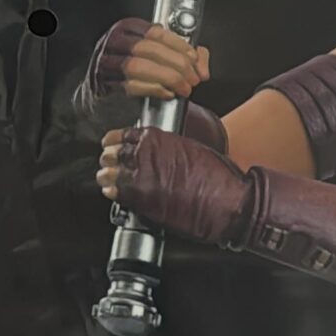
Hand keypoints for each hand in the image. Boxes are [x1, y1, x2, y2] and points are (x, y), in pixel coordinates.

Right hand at [90, 18, 210, 103]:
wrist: (101, 96)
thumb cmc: (132, 71)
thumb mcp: (157, 55)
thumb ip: (182, 54)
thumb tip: (202, 66)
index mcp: (127, 29)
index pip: (156, 32)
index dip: (179, 45)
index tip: (194, 58)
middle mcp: (113, 42)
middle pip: (149, 49)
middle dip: (176, 64)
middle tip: (192, 78)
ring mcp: (106, 63)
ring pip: (138, 67)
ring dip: (167, 78)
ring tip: (183, 88)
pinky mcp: (104, 85)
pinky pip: (130, 86)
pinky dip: (154, 90)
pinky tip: (168, 93)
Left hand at [98, 125, 252, 246]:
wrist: (228, 200)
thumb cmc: (217, 176)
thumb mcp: (191, 150)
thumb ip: (168, 148)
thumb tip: (158, 154)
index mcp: (158, 138)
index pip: (122, 135)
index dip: (115, 142)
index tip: (114, 145)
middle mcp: (145, 154)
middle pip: (111, 153)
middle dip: (110, 159)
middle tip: (110, 164)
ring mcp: (141, 176)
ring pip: (109, 172)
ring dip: (107, 175)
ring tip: (108, 179)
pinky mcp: (142, 199)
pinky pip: (116, 192)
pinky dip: (112, 191)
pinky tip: (111, 191)